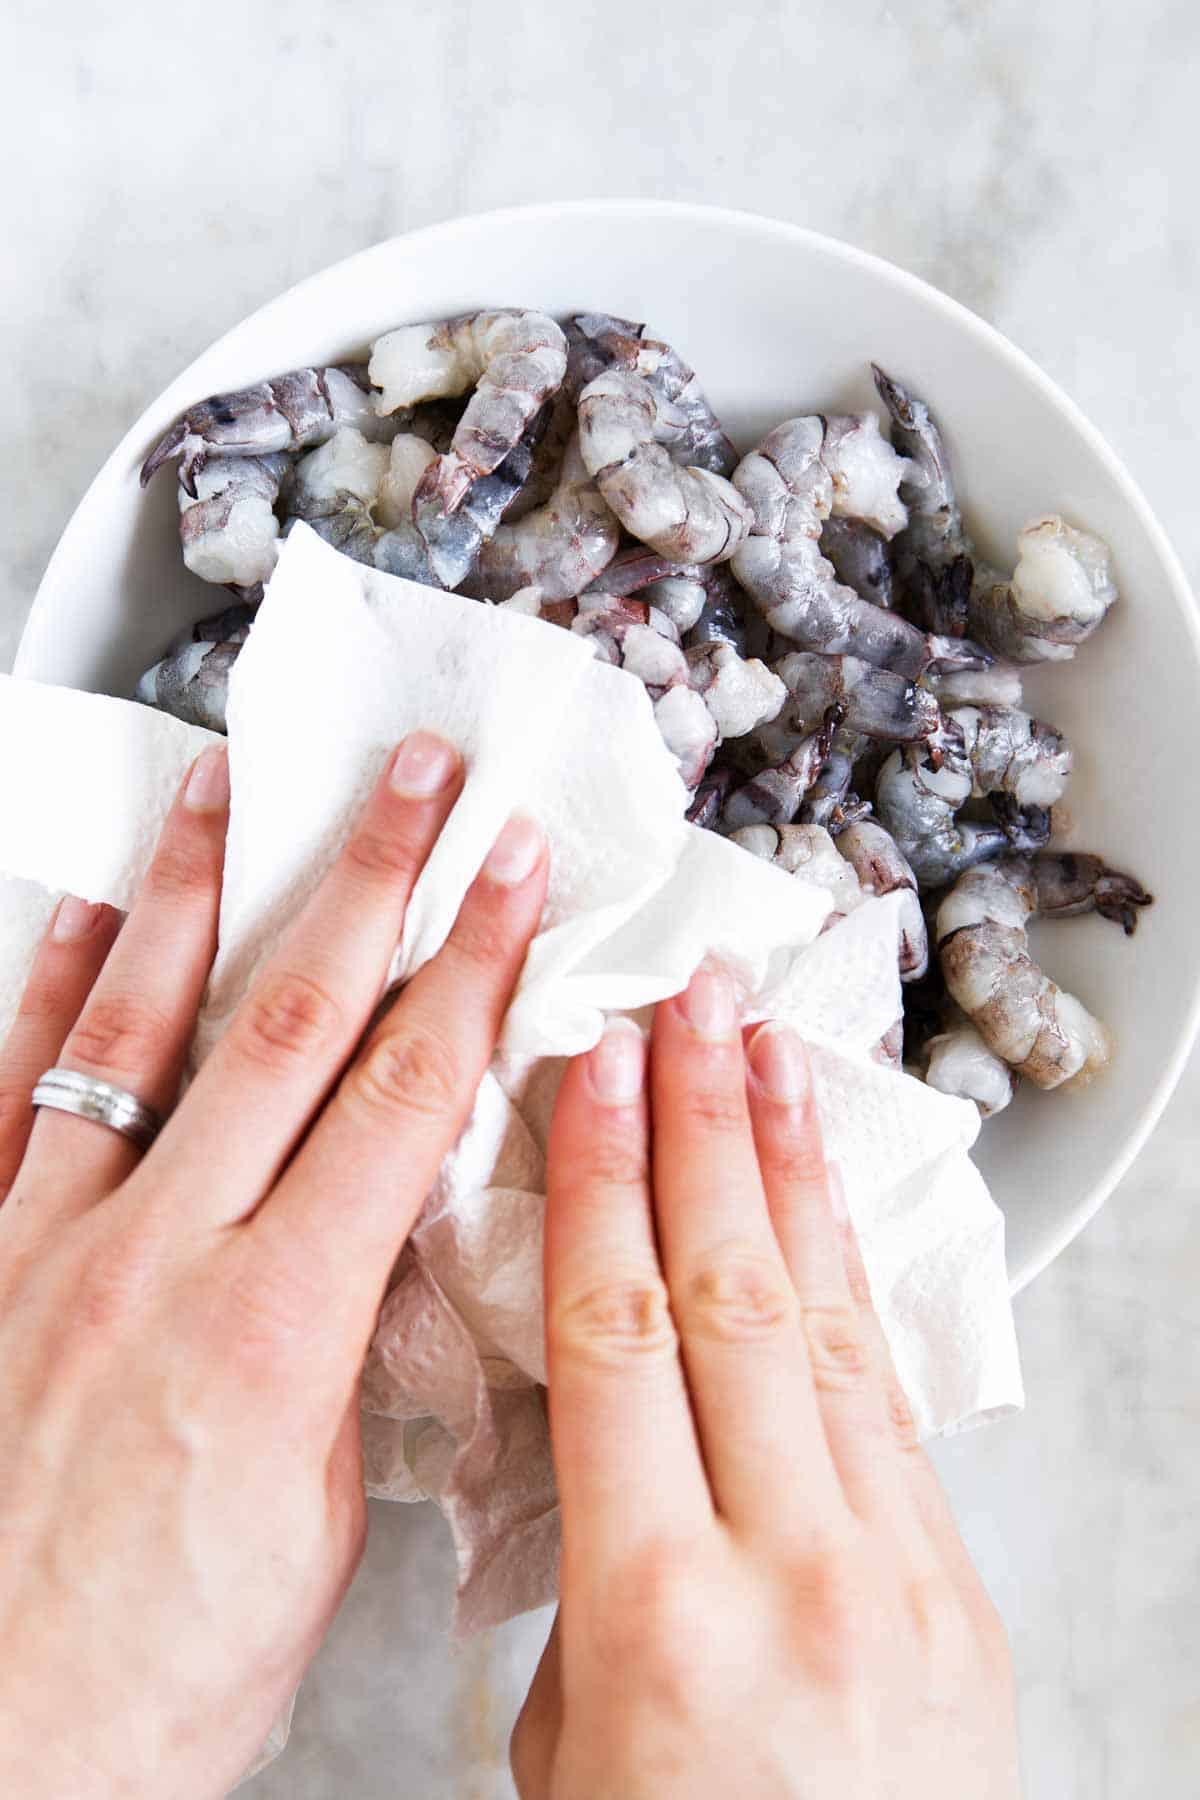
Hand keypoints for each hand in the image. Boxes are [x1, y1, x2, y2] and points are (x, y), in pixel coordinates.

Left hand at [0, 733, 546, 1798]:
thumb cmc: (152, 1676)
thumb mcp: (314, 1526)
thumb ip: (347, 1358)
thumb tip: (376, 1248)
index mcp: (275, 1325)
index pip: (402, 1098)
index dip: (470, 967)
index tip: (513, 873)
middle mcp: (158, 1253)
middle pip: (290, 1022)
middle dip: (368, 878)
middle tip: (415, 774)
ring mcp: (42, 1241)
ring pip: (132, 1026)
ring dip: (196, 892)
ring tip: (226, 783)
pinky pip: (7, 1096)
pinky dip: (44, 993)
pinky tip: (82, 915)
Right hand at [513, 967, 1021, 1798]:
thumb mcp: (564, 1760)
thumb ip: (580, 1590)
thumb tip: (598, 1460)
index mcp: (658, 1618)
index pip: (619, 1340)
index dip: (604, 1187)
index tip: (596, 1074)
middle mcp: (789, 1570)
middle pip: (729, 1294)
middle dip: (704, 1128)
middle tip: (690, 1007)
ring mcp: (894, 1574)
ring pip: (824, 1323)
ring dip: (791, 1173)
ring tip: (767, 1058)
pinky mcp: (959, 1591)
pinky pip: (887, 1399)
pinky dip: (849, 1284)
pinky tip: (827, 1210)